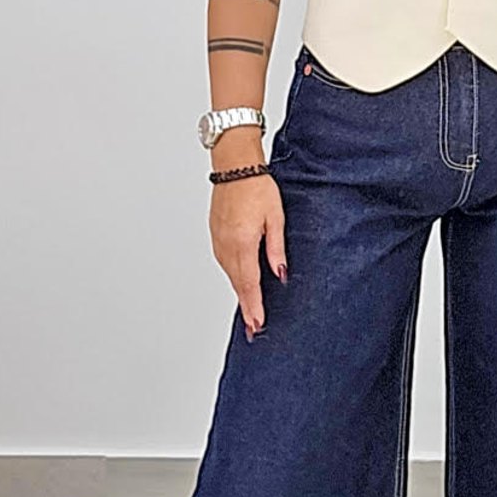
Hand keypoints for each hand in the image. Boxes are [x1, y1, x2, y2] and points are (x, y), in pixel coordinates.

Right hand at [209, 170, 287, 339]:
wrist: (235, 167)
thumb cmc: (257, 187)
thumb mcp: (276, 218)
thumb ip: (276, 249)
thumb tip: (280, 275)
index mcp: (242, 242)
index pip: (249, 283)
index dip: (254, 306)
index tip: (257, 324)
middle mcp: (227, 245)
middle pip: (237, 284)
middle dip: (247, 307)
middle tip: (253, 329)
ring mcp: (218, 241)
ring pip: (230, 275)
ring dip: (240, 294)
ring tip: (249, 312)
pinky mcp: (216, 235)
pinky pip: (225, 263)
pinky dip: (233, 277)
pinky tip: (241, 284)